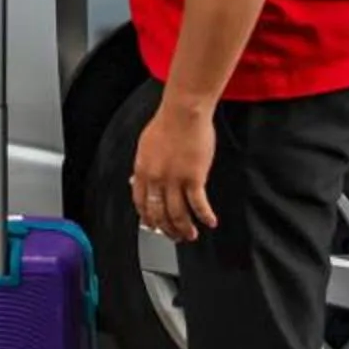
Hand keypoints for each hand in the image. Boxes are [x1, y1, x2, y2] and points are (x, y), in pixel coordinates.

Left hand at [131, 99, 218, 243]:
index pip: (141, 203)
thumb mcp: (146, 146)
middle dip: (166, 230)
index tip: (154, 226)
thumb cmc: (167, 124)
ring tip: (191, 235)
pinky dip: (205, 216)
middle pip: (159, 214)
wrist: (183, 112)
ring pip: (178, 214)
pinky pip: (199, 204)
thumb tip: (139, 180)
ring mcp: (175, 180)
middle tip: (174, 237)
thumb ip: (144, 166)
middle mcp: (156, 179)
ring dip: (185, 229)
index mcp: (143, 171)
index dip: (148, 218)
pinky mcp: (194, 178)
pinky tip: (210, 222)